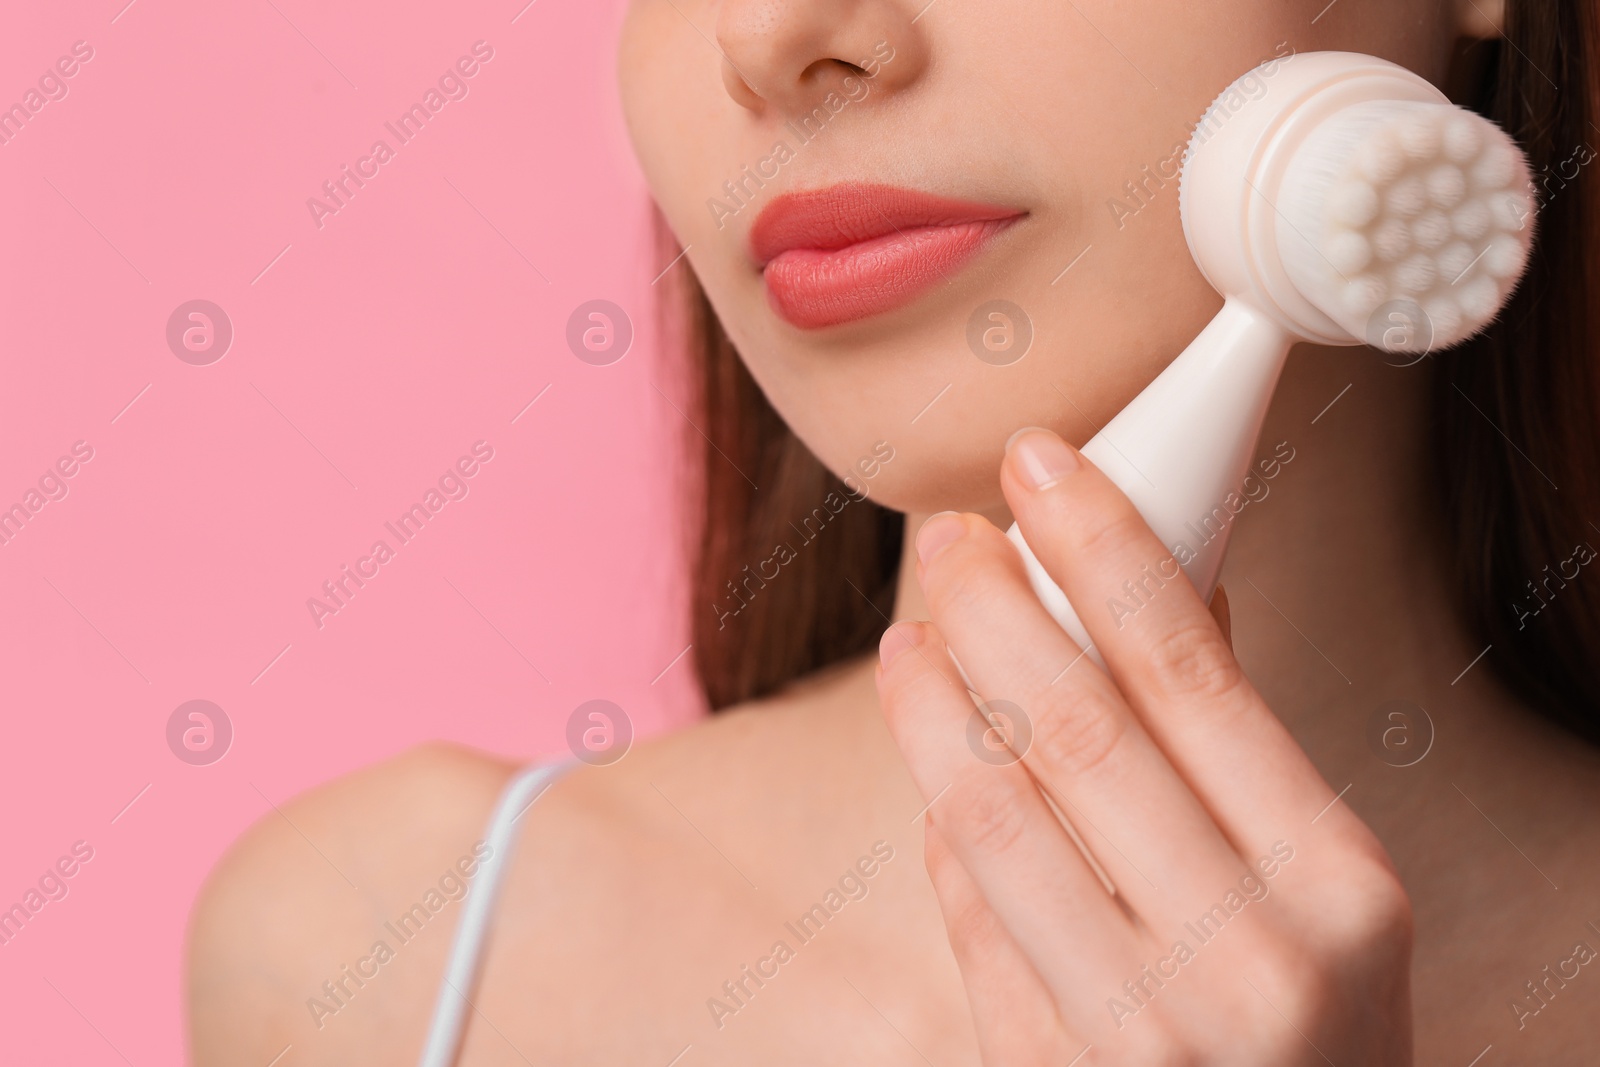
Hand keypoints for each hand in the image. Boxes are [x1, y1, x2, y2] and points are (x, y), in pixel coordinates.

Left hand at [875, 427, 1412, 1064]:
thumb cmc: (1325, 1025)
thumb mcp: (1330, 886)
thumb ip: (1238, 746)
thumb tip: (1159, 583)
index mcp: (1335, 885)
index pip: (1190, 670)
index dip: (1101, 545)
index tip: (1041, 463)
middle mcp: (1243, 959)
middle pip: (1070, 724)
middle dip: (990, 603)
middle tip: (951, 536)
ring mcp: (1136, 1030)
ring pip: (986, 814)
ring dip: (929, 701)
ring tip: (908, 635)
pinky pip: (964, 916)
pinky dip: (941, 829)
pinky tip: (937, 772)